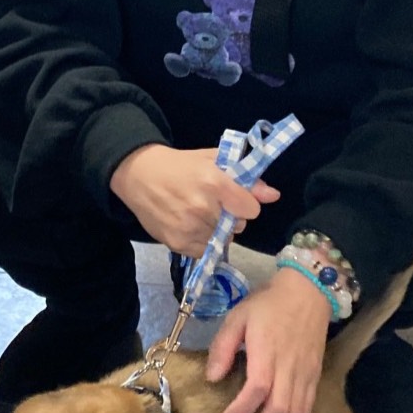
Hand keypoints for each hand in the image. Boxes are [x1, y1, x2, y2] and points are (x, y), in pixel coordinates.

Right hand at [109, 144, 279, 256]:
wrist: (139, 175)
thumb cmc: (180, 165)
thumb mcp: (213, 162)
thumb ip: (246, 179)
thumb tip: (274, 195)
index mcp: (215, 183)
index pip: (251, 210)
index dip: (246, 204)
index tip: (236, 199)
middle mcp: (203, 208)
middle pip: (237, 227)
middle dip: (231, 217)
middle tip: (213, 204)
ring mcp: (189, 228)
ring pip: (222, 240)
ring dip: (216, 231)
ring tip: (199, 214)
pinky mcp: (178, 243)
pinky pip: (205, 251)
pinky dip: (202, 241)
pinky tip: (190, 225)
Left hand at [206, 267, 330, 412]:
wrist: (309, 291)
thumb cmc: (269, 304)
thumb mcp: (238, 316)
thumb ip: (223, 347)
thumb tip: (212, 378)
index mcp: (268, 352)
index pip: (257, 390)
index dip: (240, 411)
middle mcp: (290, 368)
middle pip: (279, 412)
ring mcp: (306, 375)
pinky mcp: (315, 377)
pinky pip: (306, 410)